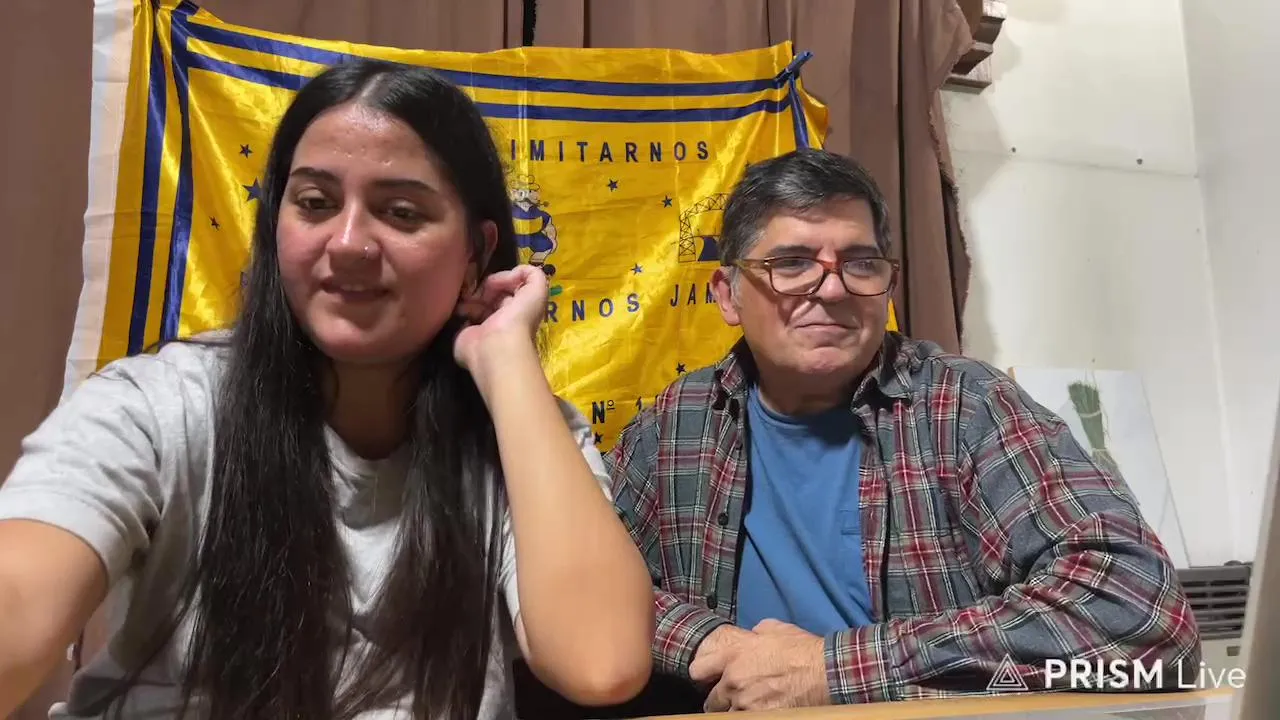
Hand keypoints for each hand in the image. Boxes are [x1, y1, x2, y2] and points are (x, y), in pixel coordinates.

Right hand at [453, 265, 547, 372]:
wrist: (495, 346)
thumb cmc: (518, 318)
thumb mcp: (537, 290)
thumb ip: (532, 274)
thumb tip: (513, 272)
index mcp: (520, 308)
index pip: (510, 287)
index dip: (503, 279)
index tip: (493, 281)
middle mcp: (503, 317)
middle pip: (490, 293)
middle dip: (484, 287)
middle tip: (478, 289)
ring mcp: (483, 326)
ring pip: (474, 301)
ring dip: (470, 296)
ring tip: (468, 297)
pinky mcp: (465, 333)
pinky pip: (460, 313)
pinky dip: (459, 307)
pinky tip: (460, 306)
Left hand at [693, 620, 828, 712]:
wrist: (823, 671)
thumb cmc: (801, 648)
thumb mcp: (774, 629)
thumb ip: (755, 634)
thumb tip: (753, 635)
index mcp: (732, 656)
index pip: (698, 670)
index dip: (703, 676)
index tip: (709, 679)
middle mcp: (733, 681)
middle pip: (712, 701)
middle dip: (721, 701)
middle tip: (732, 700)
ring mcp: (746, 703)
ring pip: (728, 715)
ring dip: (736, 711)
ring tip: (750, 707)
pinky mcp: (760, 718)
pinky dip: (752, 717)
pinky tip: (762, 712)